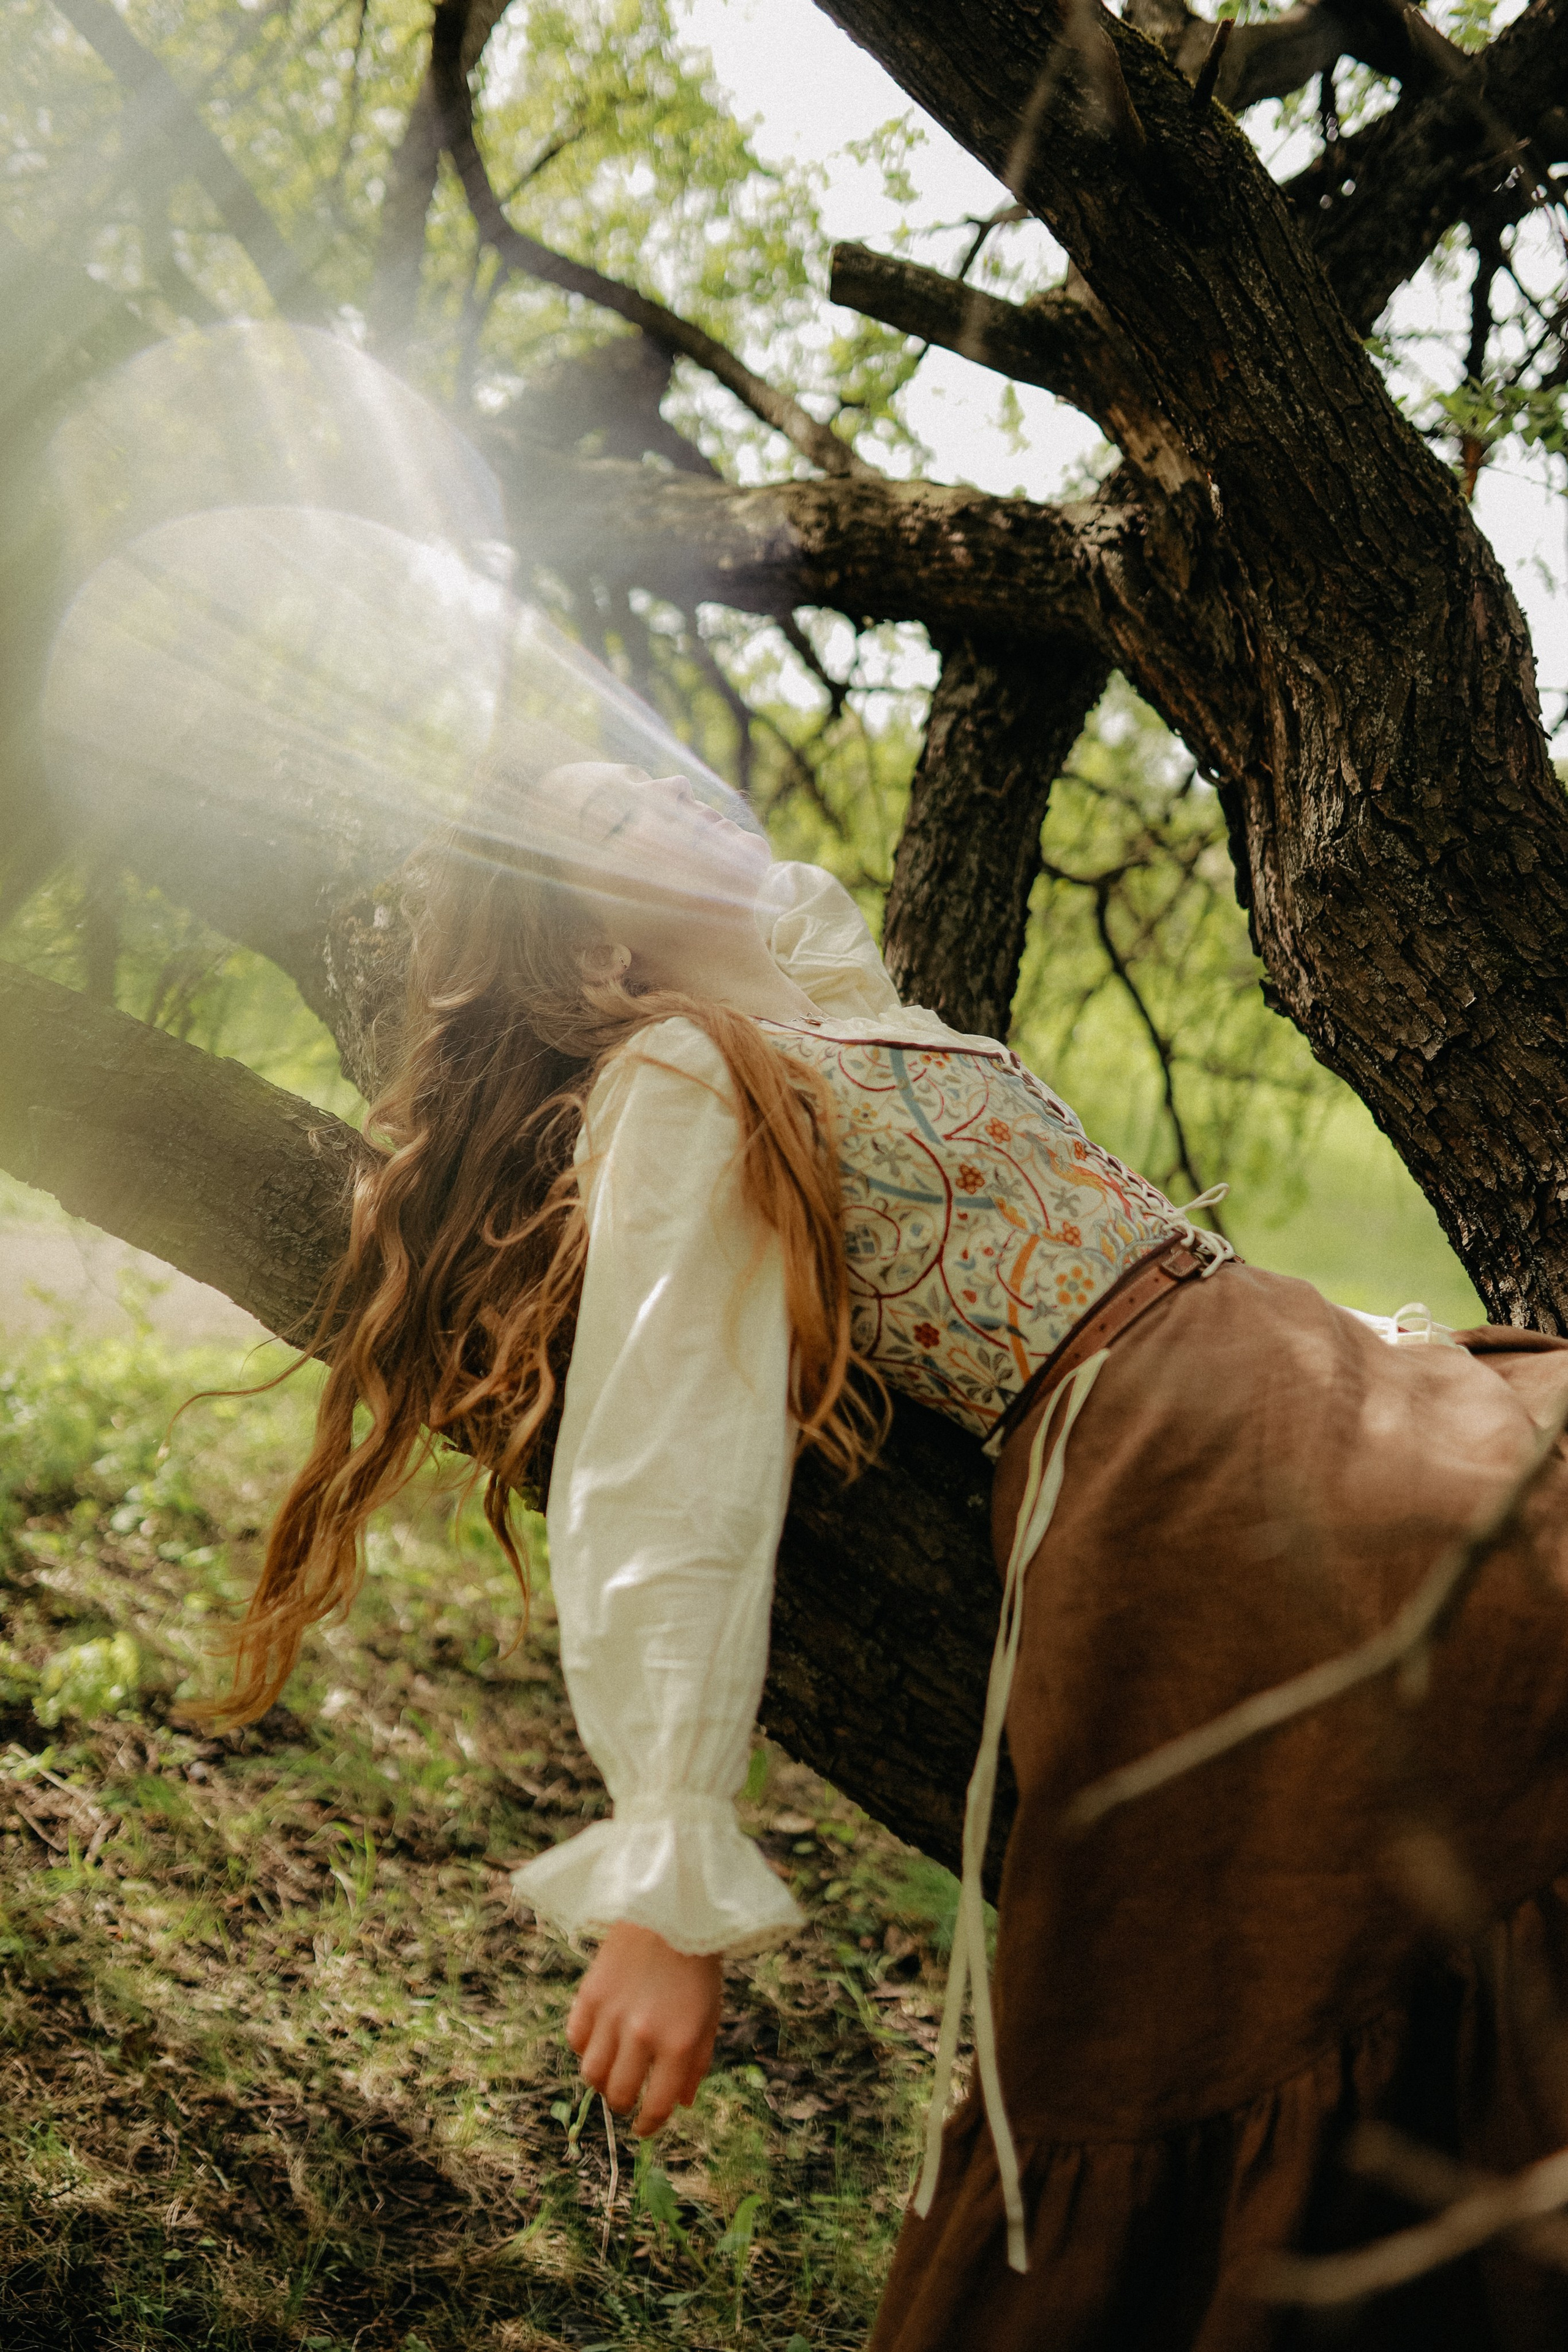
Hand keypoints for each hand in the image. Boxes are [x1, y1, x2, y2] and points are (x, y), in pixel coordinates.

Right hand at [566, 1919, 722, 2135]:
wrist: (671, 1909)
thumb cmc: (697, 1966)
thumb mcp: (710, 2016)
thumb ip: (697, 2064)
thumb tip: (683, 2105)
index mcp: (679, 2043)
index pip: (658, 2106)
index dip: (650, 2125)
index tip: (645, 2128)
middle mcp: (643, 2035)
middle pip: (619, 2095)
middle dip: (624, 2105)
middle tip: (629, 2098)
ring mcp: (613, 2014)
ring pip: (591, 2074)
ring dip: (601, 2082)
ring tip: (611, 2072)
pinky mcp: (590, 1994)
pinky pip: (575, 2039)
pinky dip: (584, 2048)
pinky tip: (598, 2041)